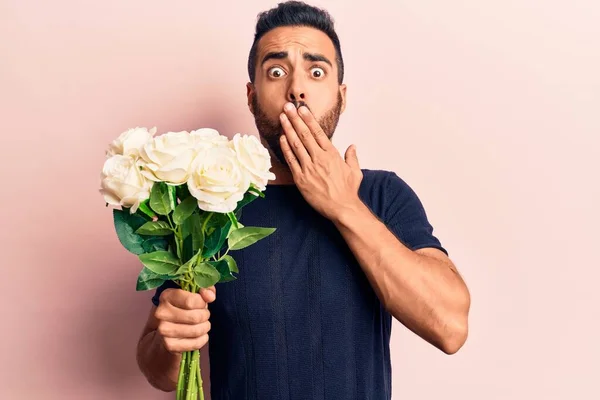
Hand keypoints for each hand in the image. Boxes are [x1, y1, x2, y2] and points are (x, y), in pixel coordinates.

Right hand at [154, 286, 215, 353]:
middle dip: (205, 316)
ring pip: (196, 330)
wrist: (167, 331)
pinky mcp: (169, 345)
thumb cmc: (183, 308)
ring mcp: (163, 330)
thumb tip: (210, 296)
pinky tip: (200, 335)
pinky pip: (196, 343)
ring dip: (205, 327)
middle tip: (204, 315)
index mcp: (166, 296)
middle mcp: (161, 313)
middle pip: (195, 317)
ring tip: (203, 324)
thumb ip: (205, 289)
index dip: (202, 303)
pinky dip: (203, 339)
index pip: (191, 301)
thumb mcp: (194, 293)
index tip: (202, 304)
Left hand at [279, 102, 363, 221]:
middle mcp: (319, 158)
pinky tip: (281, 138)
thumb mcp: (355, 171)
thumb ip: (351, 157)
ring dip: (288, 129)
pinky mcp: (301, 179)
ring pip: (296, 144)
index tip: (301, 109)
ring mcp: (309, 168)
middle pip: (304, 134)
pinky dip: (286, 148)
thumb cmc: (348, 191)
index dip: (308, 119)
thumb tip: (352, 146)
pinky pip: (291, 160)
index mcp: (331, 154)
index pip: (318, 132)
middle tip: (287, 107)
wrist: (342, 208)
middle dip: (295, 119)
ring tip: (282, 117)